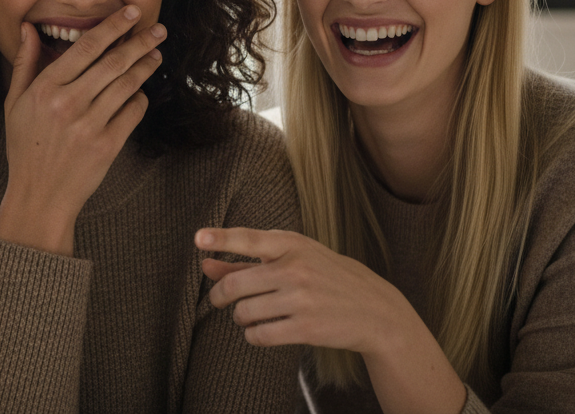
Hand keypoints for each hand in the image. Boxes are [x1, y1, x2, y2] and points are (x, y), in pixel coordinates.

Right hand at [0, 6, 165, 255]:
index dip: (113, 25)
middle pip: (114, 61)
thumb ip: (24, 63)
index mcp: (46, 88)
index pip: (86, 46)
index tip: (132, 12)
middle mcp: (69, 103)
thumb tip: (29, 28)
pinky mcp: (108, 145)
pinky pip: (133, 111)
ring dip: (146, 66)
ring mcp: (90, 125)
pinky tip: (139, 92)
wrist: (39, 196)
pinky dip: (140, 98)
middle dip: (140, 41)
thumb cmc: (25, 147)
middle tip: (158, 29)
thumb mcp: (15, 103)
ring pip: (128, 84)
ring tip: (156, 55)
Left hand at [195, 228, 465, 413]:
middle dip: (220, 296)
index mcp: (293, 244)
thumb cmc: (328, 278)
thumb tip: (205, 263)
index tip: (199, 239)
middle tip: (219, 299)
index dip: (222, 239)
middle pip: (237, 285)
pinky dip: (253, 335)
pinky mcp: (306, 328)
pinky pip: (260, 335)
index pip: (250, 238)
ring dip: (240, 318)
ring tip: (251, 315)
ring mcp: (302, 299)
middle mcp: (296, 269)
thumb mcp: (293, 259)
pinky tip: (261, 330)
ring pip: (245, 313)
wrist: (375, 310)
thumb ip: (247, 261)